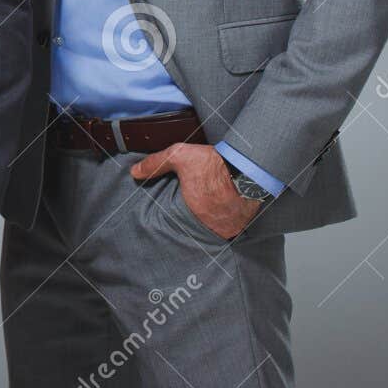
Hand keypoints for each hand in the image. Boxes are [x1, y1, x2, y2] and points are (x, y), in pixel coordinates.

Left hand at [129, 142, 261, 239]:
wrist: (252, 165)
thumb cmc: (216, 162)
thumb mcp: (180, 156)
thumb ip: (156, 164)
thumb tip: (135, 172)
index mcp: (194, 213)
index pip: (178, 224)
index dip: (177, 218)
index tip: (177, 213)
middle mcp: (213, 225)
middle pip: (198, 229)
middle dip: (194, 223)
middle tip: (193, 214)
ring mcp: (230, 227)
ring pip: (215, 231)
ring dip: (211, 225)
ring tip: (207, 215)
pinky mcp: (244, 224)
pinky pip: (231, 228)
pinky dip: (226, 223)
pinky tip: (223, 213)